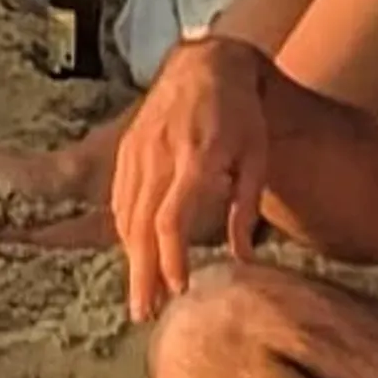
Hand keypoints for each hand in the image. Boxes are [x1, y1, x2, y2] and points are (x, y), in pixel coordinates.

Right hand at [106, 38, 274, 325]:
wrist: (205, 63)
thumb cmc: (241, 114)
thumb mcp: (257, 156)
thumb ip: (245, 208)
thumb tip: (242, 261)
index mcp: (194, 159)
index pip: (171, 219)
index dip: (171, 259)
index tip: (179, 290)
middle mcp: (159, 156)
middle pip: (141, 226)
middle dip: (143, 274)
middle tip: (144, 313)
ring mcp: (138, 151)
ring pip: (126, 214)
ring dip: (132, 258)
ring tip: (142, 294)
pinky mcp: (128, 148)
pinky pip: (121, 196)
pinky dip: (126, 229)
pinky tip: (135, 253)